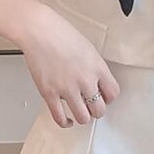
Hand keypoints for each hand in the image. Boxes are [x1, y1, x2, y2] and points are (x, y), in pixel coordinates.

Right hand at [17, 4, 119, 127]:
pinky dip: (64, 122)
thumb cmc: (61, 34)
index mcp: (98, 68)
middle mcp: (85, 80)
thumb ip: (94, 68)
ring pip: (83, 118)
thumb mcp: (88, 49)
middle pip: (100, 109)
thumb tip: (95, 83)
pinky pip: (60, 117)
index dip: (108, 98)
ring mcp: (67, 89)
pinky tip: (66, 120)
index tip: (104, 98)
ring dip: (82, 117)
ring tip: (79, 112)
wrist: (39, 31)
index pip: (113, 93)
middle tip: (91, 106)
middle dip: (96, 110)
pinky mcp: (49, 94)